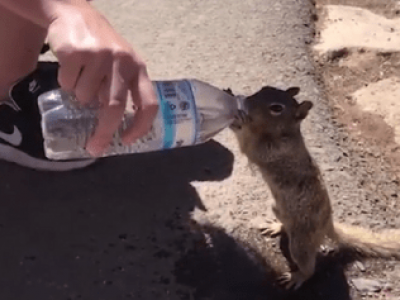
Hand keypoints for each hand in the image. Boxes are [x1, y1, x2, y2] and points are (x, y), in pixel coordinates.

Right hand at [46, 2, 157, 155]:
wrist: (75, 14)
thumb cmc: (103, 48)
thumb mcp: (122, 65)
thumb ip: (123, 90)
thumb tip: (115, 128)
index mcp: (138, 69)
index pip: (149, 103)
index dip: (141, 126)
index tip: (127, 140)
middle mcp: (122, 62)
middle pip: (115, 107)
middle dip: (104, 132)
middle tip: (95, 147)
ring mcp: (99, 57)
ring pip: (86, 97)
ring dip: (80, 97)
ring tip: (82, 79)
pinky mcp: (76, 52)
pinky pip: (68, 84)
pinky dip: (66, 84)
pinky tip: (71, 69)